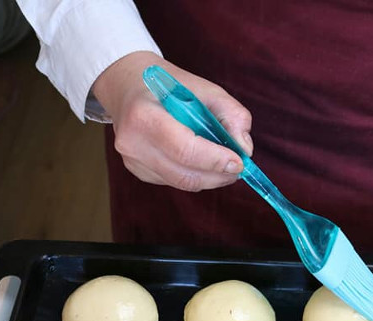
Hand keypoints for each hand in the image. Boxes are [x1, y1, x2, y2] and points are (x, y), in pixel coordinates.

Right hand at [92, 51, 252, 190]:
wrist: (128, 86)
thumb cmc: (169, 85)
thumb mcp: (205, 89)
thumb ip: (231, 114)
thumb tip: (244, 149)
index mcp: (143, 116)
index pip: (184, 149)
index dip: (215, 160)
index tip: (239, 162)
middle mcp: (132, 142)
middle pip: (184, 175)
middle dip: (218, 176)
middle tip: (239, 169)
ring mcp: (132, 160)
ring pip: (181, 182)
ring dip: (210, 179)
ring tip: (226, 167)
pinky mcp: (138, 171)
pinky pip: (174, 181)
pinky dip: (195, 175)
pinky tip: (203, 162)